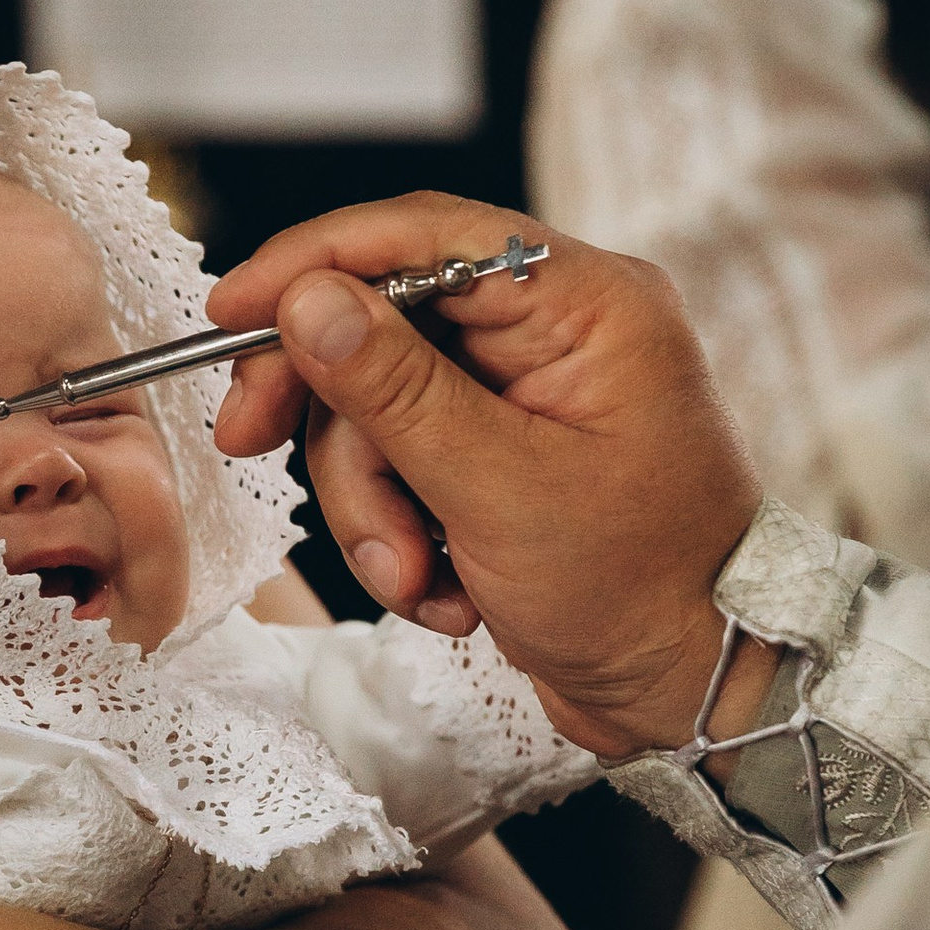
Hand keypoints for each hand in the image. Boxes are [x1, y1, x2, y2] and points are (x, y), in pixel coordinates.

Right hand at [208, 194, 768, 760]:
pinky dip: (405, 530)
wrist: (697, 693)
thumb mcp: (501, 490)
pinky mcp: (506, 457)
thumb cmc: (640, 593)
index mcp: (588, 304)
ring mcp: (531, 396)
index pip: (424, 236)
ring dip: (374, 504)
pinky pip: (407, 462)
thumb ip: (396, 390)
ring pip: (382, 408)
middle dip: (334, 418)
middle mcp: (561, 332)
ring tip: (416, 578)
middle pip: (385, 326)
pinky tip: (448, 593)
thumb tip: (309, 300)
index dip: (314, 264)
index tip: (231, 311)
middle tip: (251, 447)